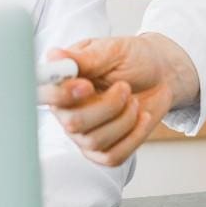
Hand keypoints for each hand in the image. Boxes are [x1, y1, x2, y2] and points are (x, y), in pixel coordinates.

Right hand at [36, 34, 197, 166]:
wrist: (161, 74)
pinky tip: (141, 117)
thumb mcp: (111, 51)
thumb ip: (84, 58)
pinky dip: (133, 136)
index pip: (43, 95)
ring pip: (95, 140)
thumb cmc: (133, 58)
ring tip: (132, 100)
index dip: (61, 95)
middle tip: (124, 87)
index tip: (87, 85)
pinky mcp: (103, 150)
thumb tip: (54, 56)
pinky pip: (113, 156)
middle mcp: (67, 110)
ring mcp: (84, 134)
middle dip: (107, 106)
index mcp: (62, 82)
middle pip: (73, 123)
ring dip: (124, 119)